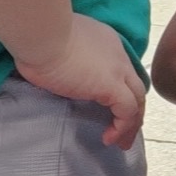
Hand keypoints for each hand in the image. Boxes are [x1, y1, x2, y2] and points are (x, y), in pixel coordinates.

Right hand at [15, 14, 145, 149]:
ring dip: (131, 124)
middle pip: (135, 86)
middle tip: (125, 130)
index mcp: (105, 42)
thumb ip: (65, 58)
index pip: (121, 69)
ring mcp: (117, 70)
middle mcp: (117, 55)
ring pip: (136, 100)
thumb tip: (56, 69)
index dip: (121, 90)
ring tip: (121, 143)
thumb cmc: (38, 37)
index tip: (111, 107)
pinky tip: (109, 139)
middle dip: (133, 109)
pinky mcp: (112, 86)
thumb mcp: (56, 46)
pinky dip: (122, 127)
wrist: (41, 33)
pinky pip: (127, 112)